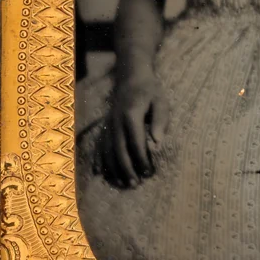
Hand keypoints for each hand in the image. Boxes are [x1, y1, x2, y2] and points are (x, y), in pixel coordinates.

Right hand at [98, 71, 167, 187]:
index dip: (142, 159)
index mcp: (131, 115)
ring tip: (122, 183)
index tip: (149, 173)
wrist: (130, 75)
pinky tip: (100, 173)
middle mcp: (116, 121)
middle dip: (126, 168)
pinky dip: (99, 159)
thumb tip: (157, 143)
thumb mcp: (160, 101)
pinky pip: (99, 145)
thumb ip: (159, 121)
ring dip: (113, 168)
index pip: (136, 142)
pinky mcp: (104, 125)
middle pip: (119, 149)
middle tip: (135, 184)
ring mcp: (108, 124)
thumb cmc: (150, 89)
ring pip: (107, 150)